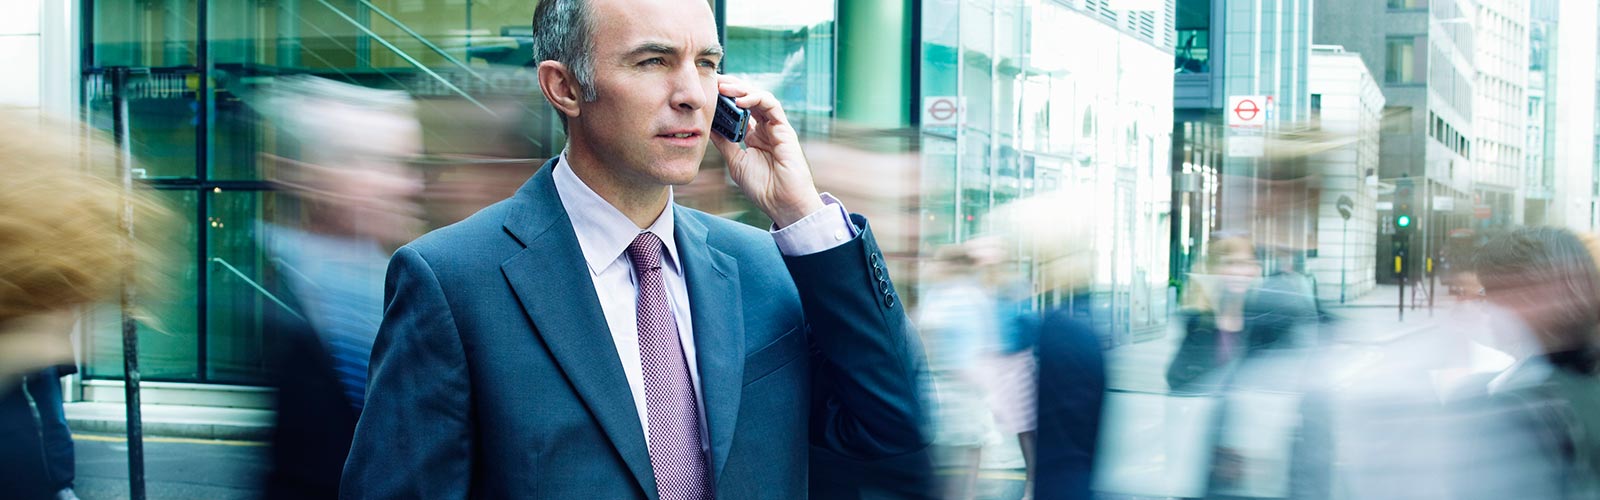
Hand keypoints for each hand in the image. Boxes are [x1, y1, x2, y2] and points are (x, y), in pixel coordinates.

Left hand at [711, 75, 823, 227]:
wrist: (782, 204)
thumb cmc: (763, 188)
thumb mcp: (735, 162)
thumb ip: (724, 142)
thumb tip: (707, 124)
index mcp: (753, 136)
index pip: (739, 109)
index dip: (725, 98)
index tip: (708, 90)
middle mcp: (765, 129)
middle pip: (749, 99)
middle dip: (731, 87)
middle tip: (714, 81)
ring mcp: (776, 128)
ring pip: (760, 98)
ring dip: (742, 90)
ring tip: (724, 88)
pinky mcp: (785, 129)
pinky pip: (771, 106)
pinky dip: (756, 99)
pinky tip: (740, 101)